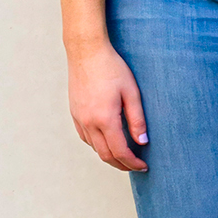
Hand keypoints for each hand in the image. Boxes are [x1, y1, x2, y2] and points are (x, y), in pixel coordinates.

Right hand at [67, 39, 148, 171]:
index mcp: (105, 119)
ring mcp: (79, 118)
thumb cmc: (112, 68)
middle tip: (136, 166)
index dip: (133, 163)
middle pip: (105, 155)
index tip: (143, 166)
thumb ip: (137, 119)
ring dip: (109, 155)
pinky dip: (97, 145)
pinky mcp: (74, 112)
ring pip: (94, 148)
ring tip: (124, 154)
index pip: (120, 151)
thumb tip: (142, 142)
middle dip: (122, 164)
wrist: (86, 51)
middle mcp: (89, 122)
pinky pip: (85, 137)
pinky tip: (106, 141)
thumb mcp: (131, 92)